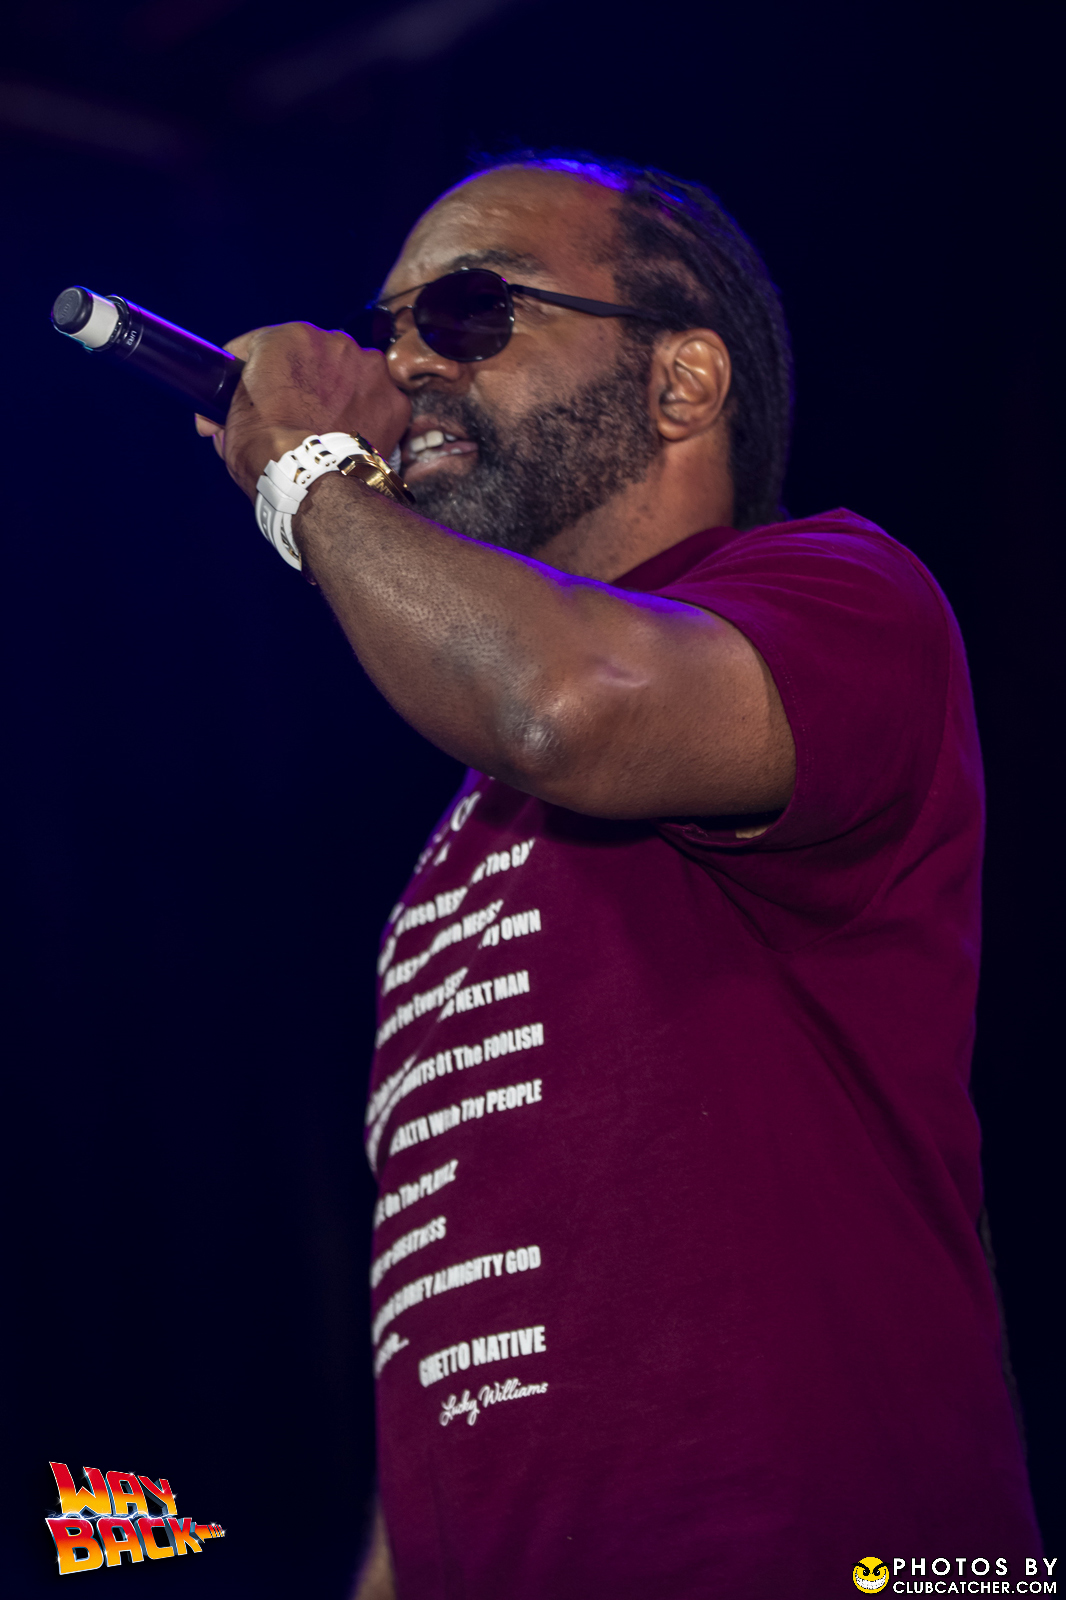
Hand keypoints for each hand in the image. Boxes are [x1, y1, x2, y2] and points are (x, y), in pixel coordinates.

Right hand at [195, 322, 410, 497]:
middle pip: (317, 360)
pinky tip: (353, 437)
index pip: (269, 345)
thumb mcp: (229, 420)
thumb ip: (231, 404)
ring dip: (341, 396)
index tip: (258, 390)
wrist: (309, 480)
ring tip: (328, 429)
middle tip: (296, 415)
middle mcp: (335, 342)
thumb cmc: (263, 449)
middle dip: (306, 383)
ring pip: (352, 377)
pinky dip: (369, 417)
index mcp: (290, 336)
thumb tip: (213, 422)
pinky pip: (379, 403)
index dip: (258, 371)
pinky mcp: (395, 400)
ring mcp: (369, 370)